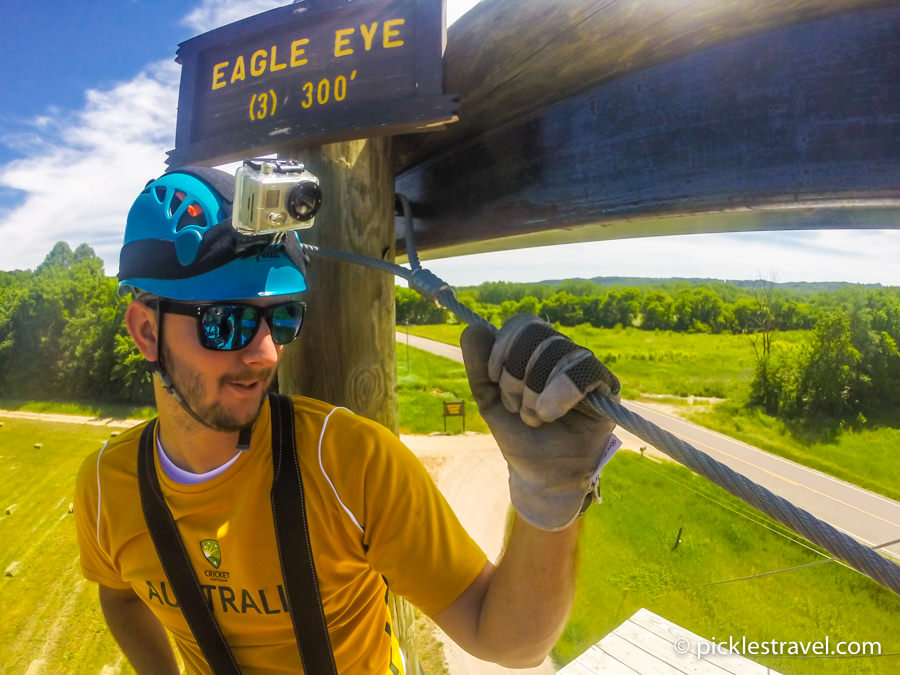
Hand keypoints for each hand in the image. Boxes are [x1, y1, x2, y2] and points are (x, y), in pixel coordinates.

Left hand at [461, 315, 621, 530]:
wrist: (541, 475)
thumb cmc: (520, 436)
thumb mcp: (490, 401)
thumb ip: (479, 367)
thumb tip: (472, 327)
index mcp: (536, 351)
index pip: (523, 323)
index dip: (503, 346)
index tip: (493, 378)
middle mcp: (562, 353)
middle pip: (538, 333)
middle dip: (515, 372)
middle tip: (513, 406)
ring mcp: (584, 367)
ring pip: (557, 351)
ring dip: (533, 389)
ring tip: (532, 418)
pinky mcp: (606, 386)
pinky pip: (583, 371)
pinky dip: (558, 393)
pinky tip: (548, 414)